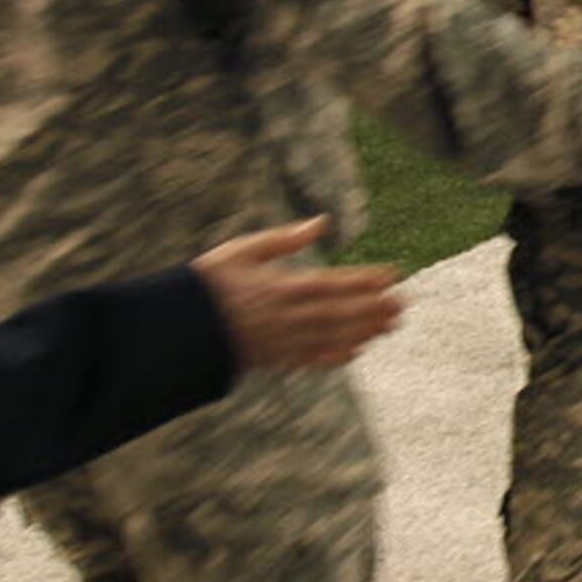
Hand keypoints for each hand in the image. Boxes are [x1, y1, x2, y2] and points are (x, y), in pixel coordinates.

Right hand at [192, 217, 403, 369]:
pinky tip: (357, 352)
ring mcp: (281, 341)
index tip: (393, 275)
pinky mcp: (272, 358)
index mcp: (280, 286)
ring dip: (364, 331)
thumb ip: (284, 239)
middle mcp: (286, 317)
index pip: (333, 283)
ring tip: (391, 325)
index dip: (365, 280)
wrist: (178, 328)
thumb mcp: (242, 250)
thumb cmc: (209, 282)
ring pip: (331, 337)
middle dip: (374, 308)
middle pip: (340, 312)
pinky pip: (310, 360)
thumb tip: (322, 222)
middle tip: (404, 304)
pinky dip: (335, 357)